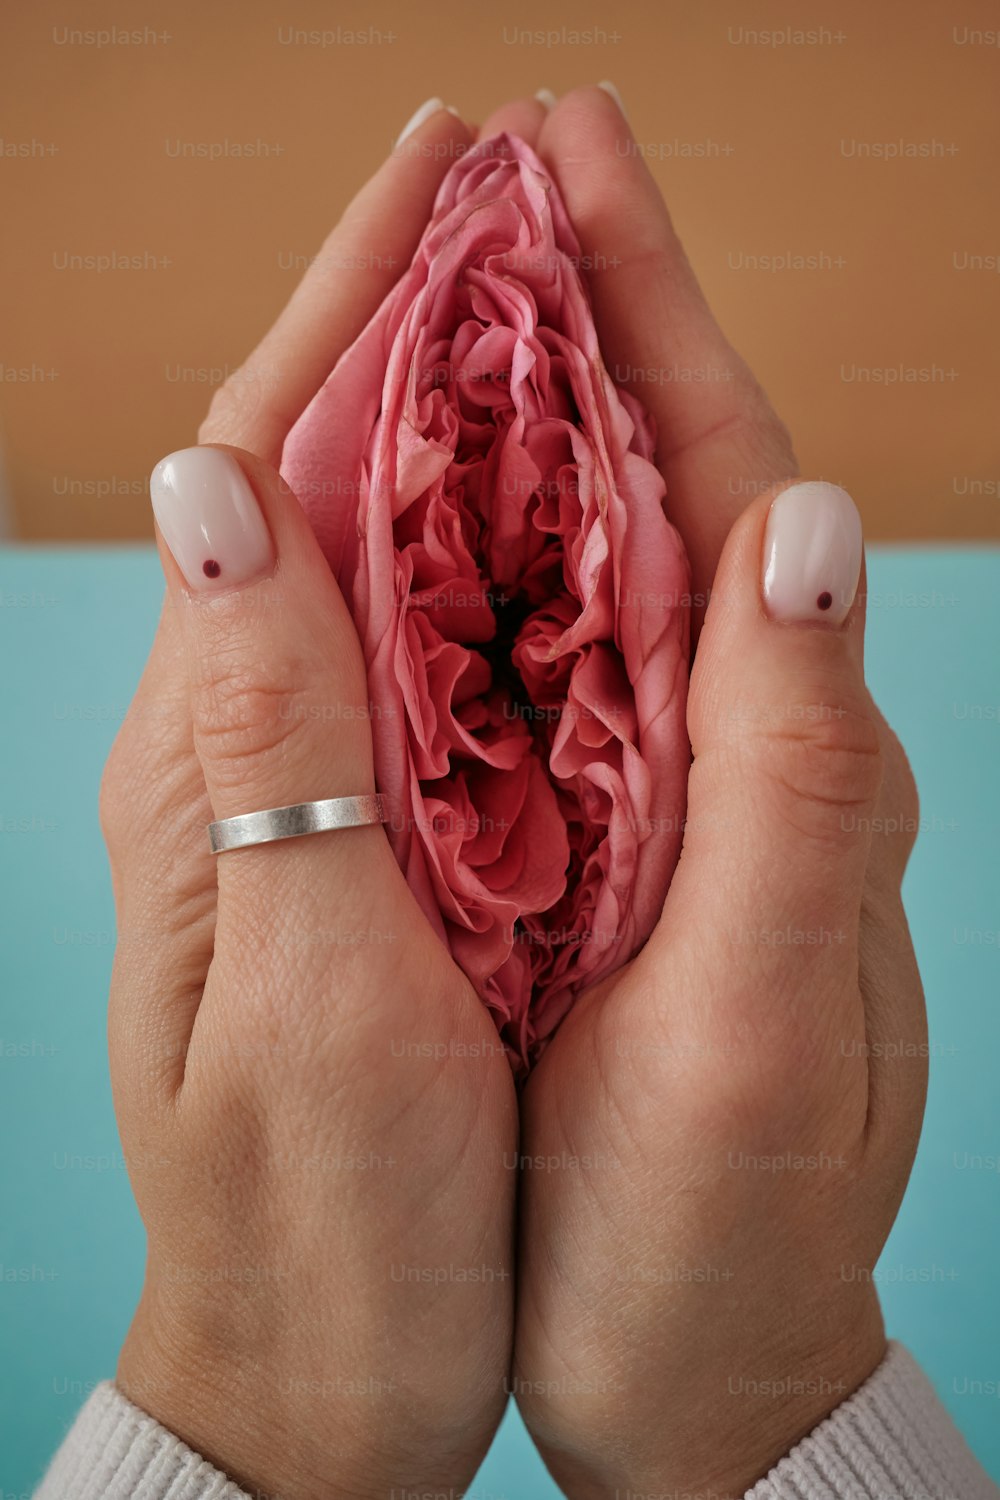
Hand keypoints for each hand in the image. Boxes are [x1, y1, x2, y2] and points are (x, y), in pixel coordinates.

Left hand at [101, 105, 516, 1499]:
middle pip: (307, 481)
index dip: (349, 308)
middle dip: (402, 319)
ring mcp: (290, 784)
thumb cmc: (324, 1224)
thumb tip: (211, 488)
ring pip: (367, 551)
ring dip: (448, 410)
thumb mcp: (307, 994)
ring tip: (543, 296)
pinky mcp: (351, 834)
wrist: (316, 1368)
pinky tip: (552, 499)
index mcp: (208, 764)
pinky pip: (416, 649)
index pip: (262, 476)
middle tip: (508, 188)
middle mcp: (232, 745)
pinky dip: (484, 545)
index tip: (445, 170)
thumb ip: (266, 745)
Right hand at [509, 87, 925, 1498]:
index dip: (654, 306)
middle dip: (594, 315)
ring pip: (602, 560)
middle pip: (670, 483)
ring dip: (539, 415)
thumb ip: (795, 773)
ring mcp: (671, 788)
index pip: (731, 476)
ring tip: (460, 290)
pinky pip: (546, 668)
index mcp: (790, 752)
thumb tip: (803, 521)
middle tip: (513, 170)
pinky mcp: (607, 846)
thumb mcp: (766, 1011)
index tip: (577, 155)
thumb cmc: (729, 1220)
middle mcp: (747, 742)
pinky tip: (430, 509)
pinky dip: (490, 566)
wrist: (699, 1358)